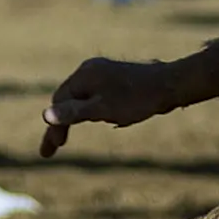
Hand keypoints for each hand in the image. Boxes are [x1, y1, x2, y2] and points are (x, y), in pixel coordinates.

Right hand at [41, 57, 173, 156]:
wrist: (172, 84)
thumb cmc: (139, 98)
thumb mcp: (104, 109)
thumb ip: (75, 112)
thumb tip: (46, 116)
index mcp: (85, 75)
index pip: (59, 102)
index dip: (54, 126)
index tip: (51, 149)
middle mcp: (91, 69)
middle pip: (68, 99)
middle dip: (61, 123)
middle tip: (54, 148)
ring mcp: (104, 72)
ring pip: (82, 98)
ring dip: (74, 117)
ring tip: (65, 137)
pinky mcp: (117, 78)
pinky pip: (95, 96)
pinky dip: (90, 110)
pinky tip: (95, 119)